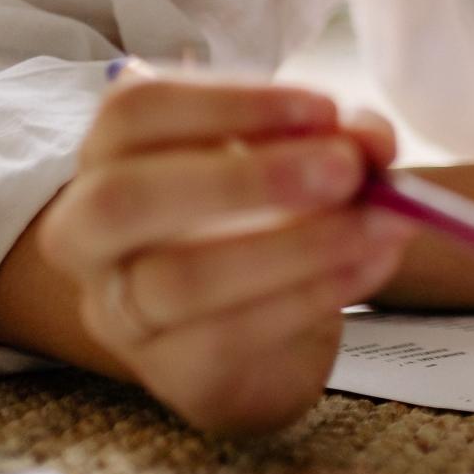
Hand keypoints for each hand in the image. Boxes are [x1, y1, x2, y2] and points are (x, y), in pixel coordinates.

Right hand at [31, 73, 414, 434]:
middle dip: (243, 178)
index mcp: (113, 155)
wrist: (270, 330)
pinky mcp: (170, 371)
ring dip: (299, 244)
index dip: (229, 102)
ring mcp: (117, 311)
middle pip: (122, 200)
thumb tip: (371, 140)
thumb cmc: (270, 219)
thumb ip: (342, 140)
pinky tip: (374, 262)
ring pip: (180, 280)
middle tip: (346, 169)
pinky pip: (229, 336)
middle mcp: (88, 233)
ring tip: (384, 221)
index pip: (134, 111)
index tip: (326, 107)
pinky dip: (314, 293)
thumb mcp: (308, 163)